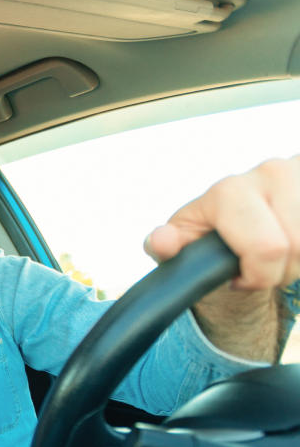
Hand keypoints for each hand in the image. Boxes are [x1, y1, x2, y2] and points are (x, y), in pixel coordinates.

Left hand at [145, 155, 299, 290]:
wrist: (243, 218)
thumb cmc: (212, 233)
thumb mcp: (185, 243)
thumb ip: (167, 246)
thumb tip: (162, 240)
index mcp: (229, 190)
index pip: (268, 248)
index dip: (258, 275)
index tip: (241, 276)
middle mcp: (269, 172)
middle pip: (299, 246)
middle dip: (283, 270)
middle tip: (264, 266)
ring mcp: (298, 170)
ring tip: (281, 253)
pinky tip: (295, 246)